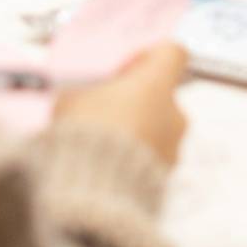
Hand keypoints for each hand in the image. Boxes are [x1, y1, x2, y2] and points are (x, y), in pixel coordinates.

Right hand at [54, 42, 189, 165]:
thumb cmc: (86, 138)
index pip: (171, 53)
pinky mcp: (165, 176)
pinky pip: (150, 156)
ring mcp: (173, 146)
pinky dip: (133, 156)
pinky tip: (105, 162)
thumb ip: (88, 89)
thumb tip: (83, 93)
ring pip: (157, 127)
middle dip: (135, 100)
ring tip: (100, 141)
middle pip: (161, 94)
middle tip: (103, 109)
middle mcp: (173, 113)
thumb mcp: (73, 99)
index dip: (148, 57)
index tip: (127, 68)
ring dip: (134, 130)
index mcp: (156, 84)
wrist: (93, 192)